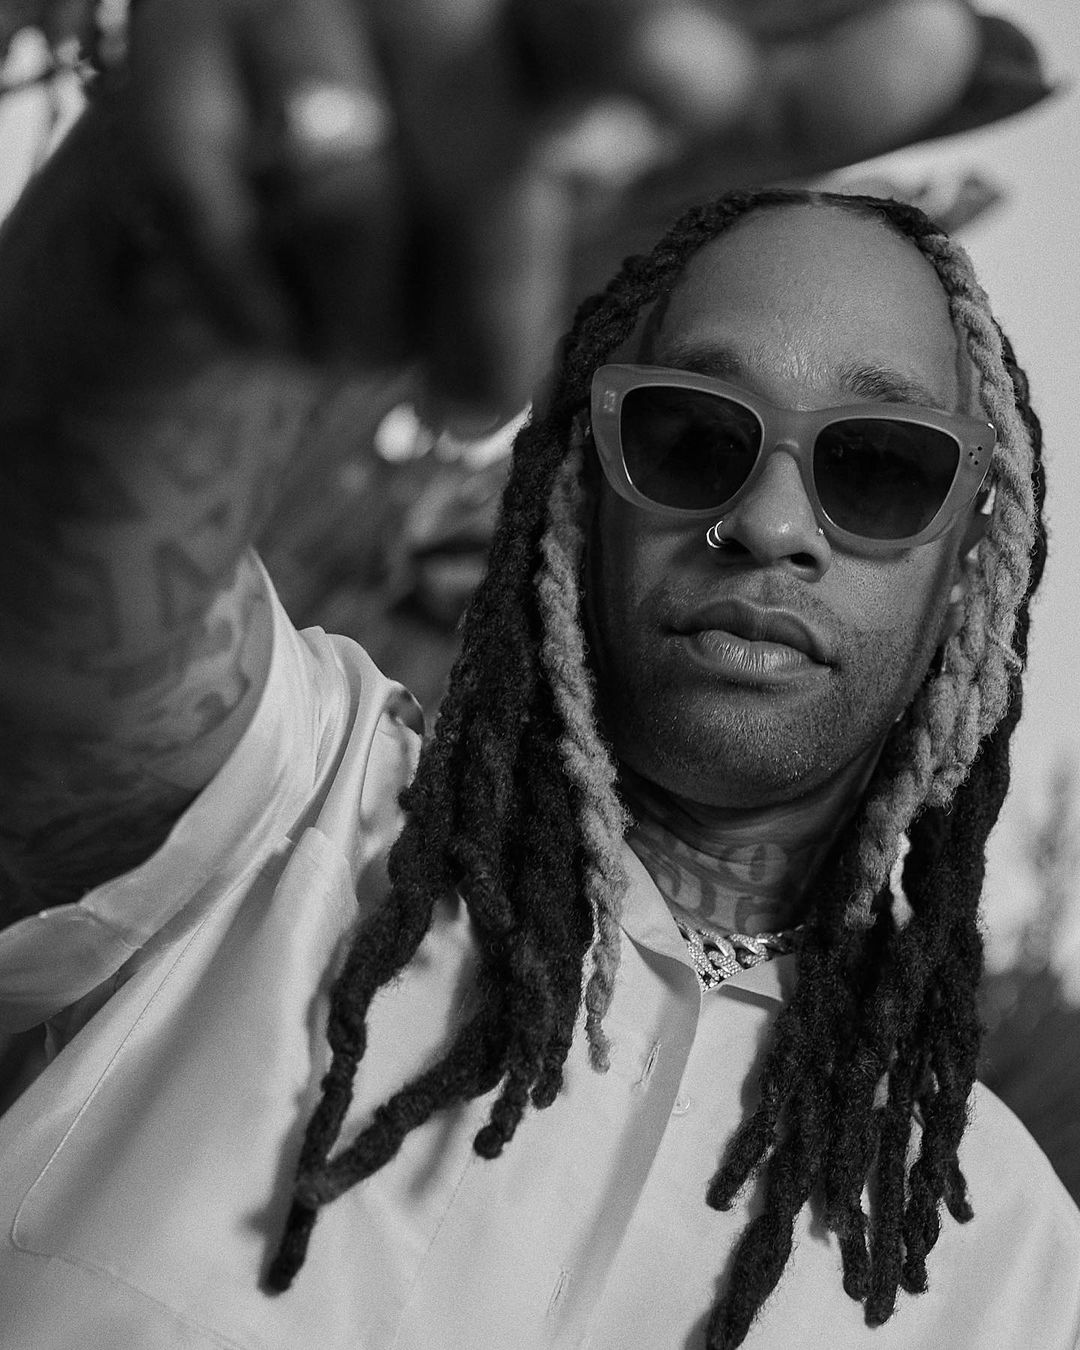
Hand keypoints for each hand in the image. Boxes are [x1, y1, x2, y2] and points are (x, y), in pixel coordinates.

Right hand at [122, 0, 1023, 419]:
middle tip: (479, 401)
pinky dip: (288, 317)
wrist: (248, 232)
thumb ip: (800, 104)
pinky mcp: (162, 88)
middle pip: (497, 113)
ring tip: (397, 353)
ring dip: (391, 323)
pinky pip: (250, 241)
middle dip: (499, 281)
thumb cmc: (473, 199)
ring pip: (355, 194)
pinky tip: (293, 309)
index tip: (827, 70)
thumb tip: (1018, 58)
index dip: (697, 45)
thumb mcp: (642, 165)